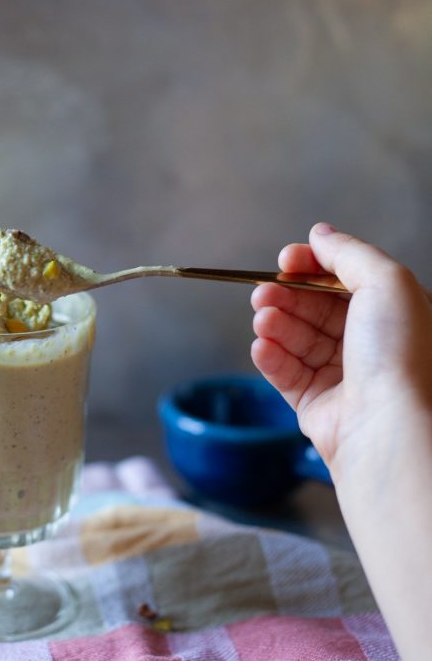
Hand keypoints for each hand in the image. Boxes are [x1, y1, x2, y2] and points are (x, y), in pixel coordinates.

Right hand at [250, 223, 431, 479]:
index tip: (286, 260)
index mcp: (393, 313)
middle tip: (262, 291)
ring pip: (297, 340)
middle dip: (286, 295)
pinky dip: (270, 357)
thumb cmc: (399, 355)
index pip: (344, 280)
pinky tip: (261, 345)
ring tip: (261, 318)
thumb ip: (349, 253)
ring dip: (275, 324)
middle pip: (315, 309)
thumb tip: (319, 234)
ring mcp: (343, 377)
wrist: (389, 426)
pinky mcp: (317, 407)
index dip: (312, 266)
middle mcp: (370, 344)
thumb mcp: (386, 282)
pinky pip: (286, 374)